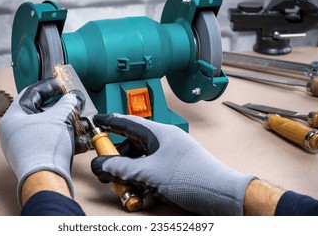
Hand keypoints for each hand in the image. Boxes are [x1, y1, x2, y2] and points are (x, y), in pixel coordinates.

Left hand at [0, 77, 86, 203]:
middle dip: (65, 110)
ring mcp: (28, 147)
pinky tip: (83, 140)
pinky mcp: (40, 158)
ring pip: (52, 129)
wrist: (47, 180)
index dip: (49, 86)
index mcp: (14, 118)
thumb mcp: (59, 117)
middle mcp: (18, 132)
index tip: (62, 83)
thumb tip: (74, 97)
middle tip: (76, 105)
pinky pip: (55, 143)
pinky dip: (69, 140)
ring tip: (84, 124)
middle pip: (44, 113)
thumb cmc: (45, 147)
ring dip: (70, 125)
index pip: (31, 93)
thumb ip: (68, 103)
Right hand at [91, 114, 256, 214]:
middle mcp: (164, 141)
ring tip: (128, 190)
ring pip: (142, 162)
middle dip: (118, 160)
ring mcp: (170, 155)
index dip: (110, 121)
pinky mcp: (175, 170)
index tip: (96, 120)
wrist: (221, 194)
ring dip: (132, 176)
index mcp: (159, 133)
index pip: (128, 122)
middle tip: (106, 171)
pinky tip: (144, 196)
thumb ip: (120, 168)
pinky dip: (145, 183)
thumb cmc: (191, 177)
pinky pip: (152, 172)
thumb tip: (99, 164)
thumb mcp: (148, 173)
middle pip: (133, 145)